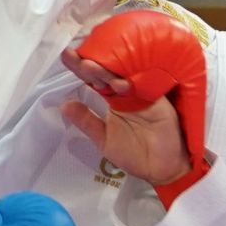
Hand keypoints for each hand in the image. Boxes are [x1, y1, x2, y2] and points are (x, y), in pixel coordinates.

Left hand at [60, 58, 190, 185]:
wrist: (162, 169)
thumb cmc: (135, 154)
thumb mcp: (104, 139)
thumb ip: (87, 122)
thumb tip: (64, 105)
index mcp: (113, 99)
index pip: (94, 80)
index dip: (80, 69)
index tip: (66, 56)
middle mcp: (127, 92)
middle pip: (107, 73)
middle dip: (89, 64)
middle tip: (71, 55)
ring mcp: (142, 94)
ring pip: (123, 77)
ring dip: (106, 71)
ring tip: (87, 66)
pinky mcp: (158, 102)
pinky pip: (145, 89)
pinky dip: (132, 86)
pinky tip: (117, 84)